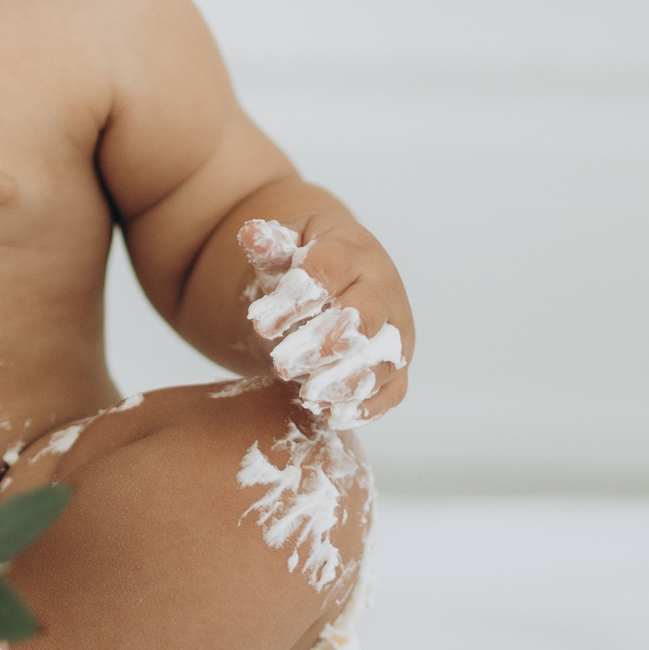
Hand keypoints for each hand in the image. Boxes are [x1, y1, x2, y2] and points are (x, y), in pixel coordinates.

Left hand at [237, 215, 413, 425]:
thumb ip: (270, 245)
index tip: (260, 324)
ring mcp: (395, 328)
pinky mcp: (398, 363)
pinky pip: (394, 388)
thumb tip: (251, 232)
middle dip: (322, 343)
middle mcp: (382, 289)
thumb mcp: (288, 245)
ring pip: (383, 356)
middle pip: (362, 316)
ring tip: (308, 395)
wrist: (344, 275)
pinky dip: (369, 406)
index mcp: (352, 252)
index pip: (329, 271)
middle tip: (280, 365)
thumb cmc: (307, 260)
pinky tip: (333, 417)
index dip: (297, 298)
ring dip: (347, 379)